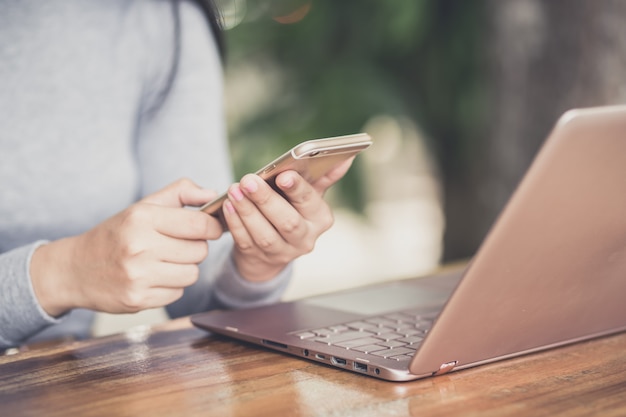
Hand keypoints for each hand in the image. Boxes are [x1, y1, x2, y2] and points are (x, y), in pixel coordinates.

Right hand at [30, 179, 222, 316]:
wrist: (75, 269)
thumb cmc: (117, 234)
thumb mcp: (143, 206)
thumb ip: (180, 193)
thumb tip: (213, 195)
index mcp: (142, 218)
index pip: (199, 225)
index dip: (212, 227)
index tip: (210, 229)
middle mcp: (139, 246)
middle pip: (199, 251)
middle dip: (195, 248)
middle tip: (178, 245)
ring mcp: (137, 275)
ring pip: (192, 274)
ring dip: (185, 268)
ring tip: (165, 261)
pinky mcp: (137, 299)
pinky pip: (177, 293)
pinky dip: (171, 286)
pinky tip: (153, 278)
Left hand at [222, 158, 353, 281]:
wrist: (274, 250)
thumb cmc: (293, 212)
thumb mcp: (309, 196)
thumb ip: (324, 177)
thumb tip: (346, 158)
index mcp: (321, 219)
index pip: (310, 202)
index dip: (297, 189)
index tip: (283, 175)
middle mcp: (305, 238)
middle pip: (287, 221)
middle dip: (266, 200)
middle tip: (249, 180)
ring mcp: (282, 252)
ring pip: (264, 234)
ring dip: (247, 211)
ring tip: (235, 190)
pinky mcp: (260, 258)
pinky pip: (246, 241)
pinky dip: (235, 223)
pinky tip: (228, 205)